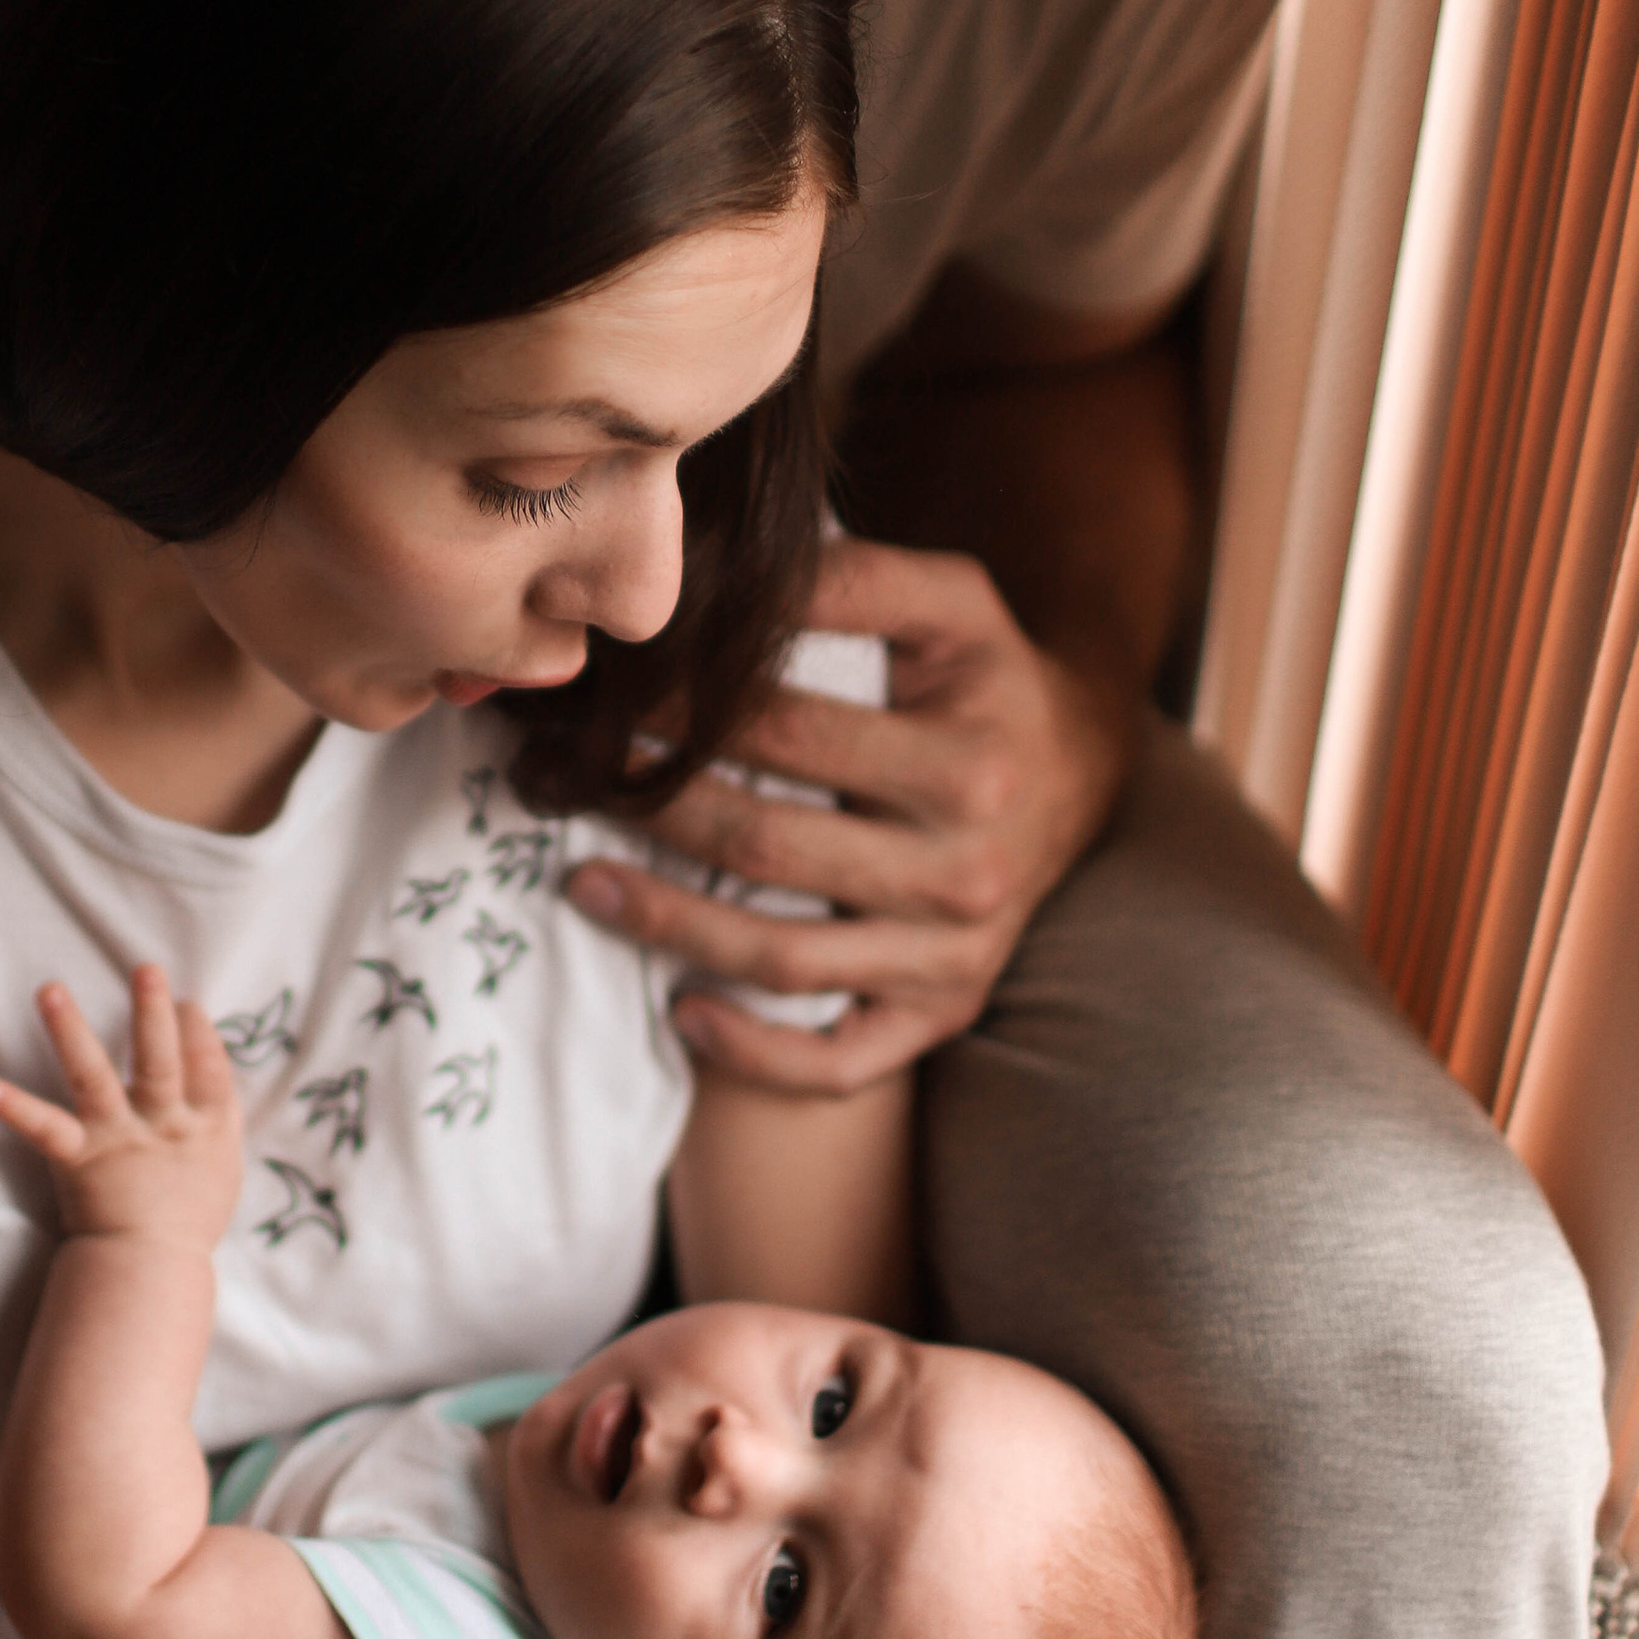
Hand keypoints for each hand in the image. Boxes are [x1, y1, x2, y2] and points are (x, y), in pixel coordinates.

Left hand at [0, 967, 242, 1250]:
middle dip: (153, 1012)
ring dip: (72, 1031)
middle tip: (145, 969)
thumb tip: (197, 1044)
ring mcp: (118, 1138)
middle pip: (160, 1059)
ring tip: (51, 991)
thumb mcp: (221, 1159)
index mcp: (204, 1124)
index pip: (206, 1064)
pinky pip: (45, 1129)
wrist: (151, 1269)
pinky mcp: (78, 1158)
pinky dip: (16, 1108)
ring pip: (95, 1076)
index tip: (186, 1002)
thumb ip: (214, 1104)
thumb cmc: (188, 1215)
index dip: (196, 1031)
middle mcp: (162, 1123)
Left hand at [564, 537, 1136, 1090]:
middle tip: (561, 781)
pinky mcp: (943, 1012)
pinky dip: (753, 1049)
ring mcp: (954, 956)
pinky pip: (837, 1059)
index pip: (788, 735)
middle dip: (648, 810)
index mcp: (967, 763)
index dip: (681, 713)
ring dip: (666, 924)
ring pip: (782, 959)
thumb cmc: (986, 677)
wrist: (1077, 773)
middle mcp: (967, 871)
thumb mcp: (951, 602)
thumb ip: (853, 579)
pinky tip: (680, 1011)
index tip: (608, 695)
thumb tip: (723, 580)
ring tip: (581, 880)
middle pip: (768, 848)